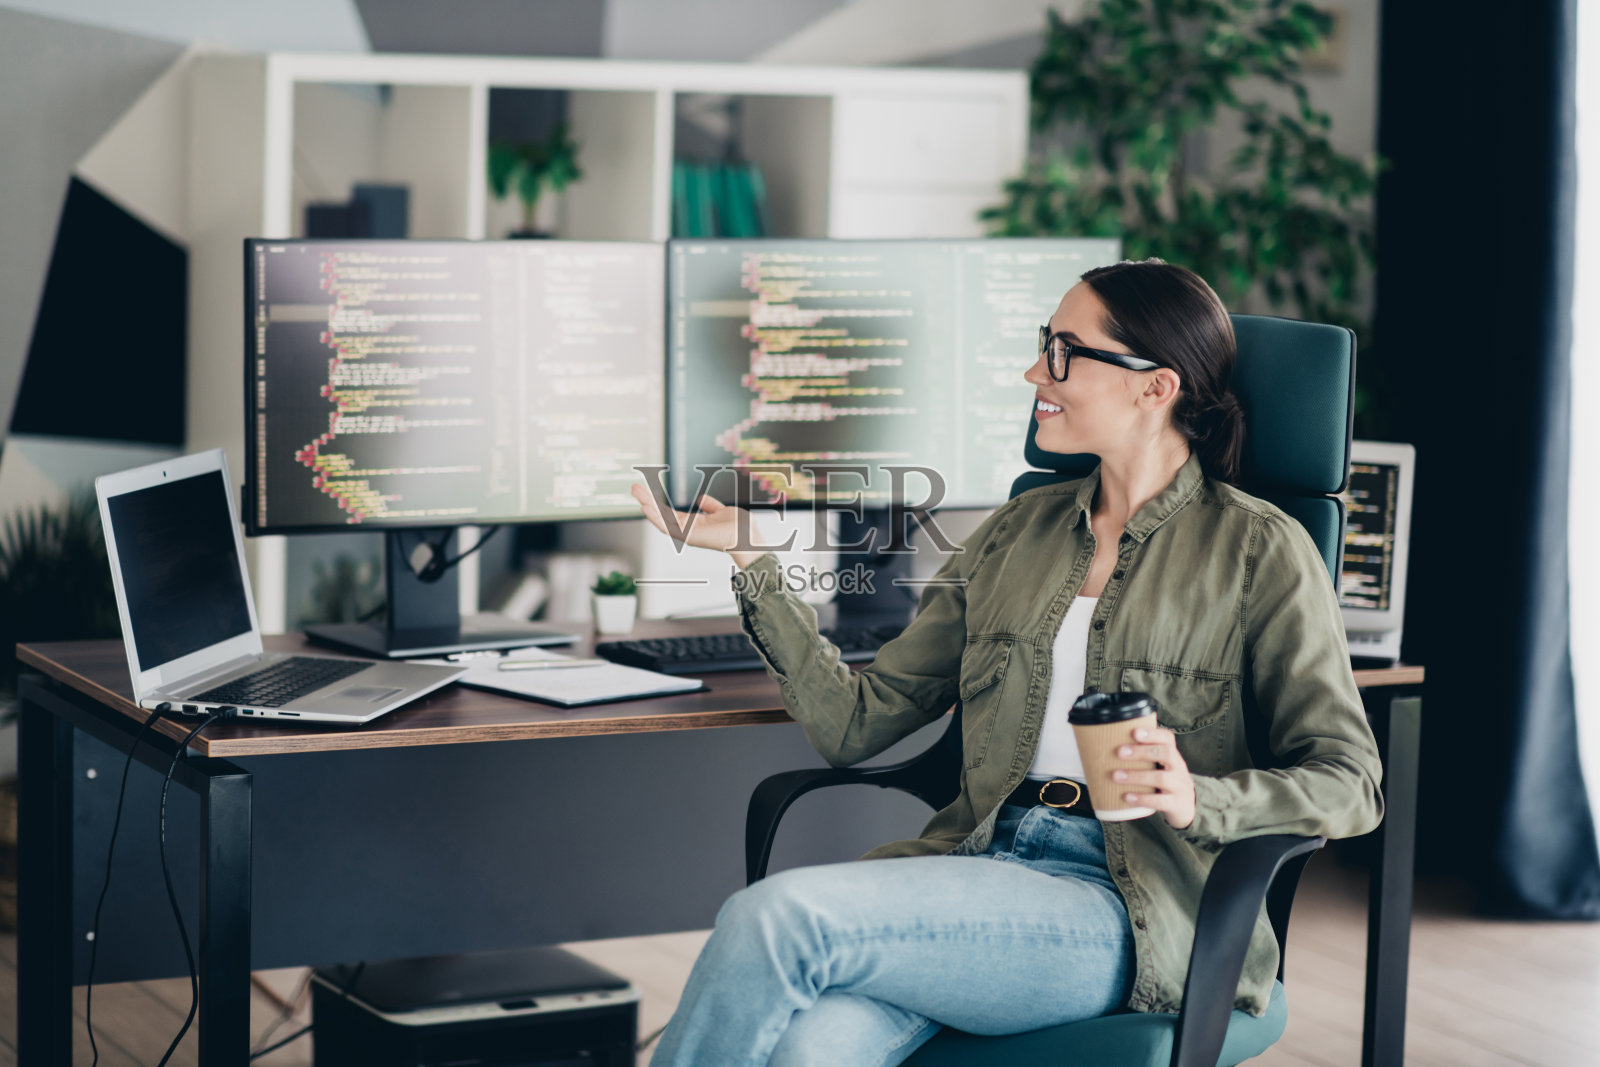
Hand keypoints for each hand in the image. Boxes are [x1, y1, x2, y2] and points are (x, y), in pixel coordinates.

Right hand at [630, 484, 763, 568]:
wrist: (748, 536)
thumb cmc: (739, 528)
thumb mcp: (722, 511)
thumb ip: (710, 506)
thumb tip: (700, 499)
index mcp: (695, 524)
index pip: (671, 513)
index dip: (658, 502)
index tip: (647, 491)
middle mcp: (688, 529)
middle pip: (662, 514)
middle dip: (648, 500)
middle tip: (633, 488)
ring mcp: (687, 534)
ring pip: (661, 519)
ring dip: (647, 505)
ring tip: (635, 492)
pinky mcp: (688, 536)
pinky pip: (668, 527)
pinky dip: (656, 517)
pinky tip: (645, 507)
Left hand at [1111, 725, 1196, 829]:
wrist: (1186, 810)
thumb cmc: (1165, 784)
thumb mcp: (1160, 768)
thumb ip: (1141, 759)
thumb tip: (1101, 748)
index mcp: (1173, 757)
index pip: (1168, 739)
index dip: (1153, 733)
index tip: (1134, 731)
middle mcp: (1179, 769)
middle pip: (1166, 753)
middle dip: (1142, 751)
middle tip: (1119, 752)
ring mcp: (1180, 787)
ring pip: (1161, 778)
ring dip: (1136, 776)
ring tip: (1116, 776)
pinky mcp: (1177, 805)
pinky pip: (1160, 801)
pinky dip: (1142, 798)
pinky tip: (1127, 797)